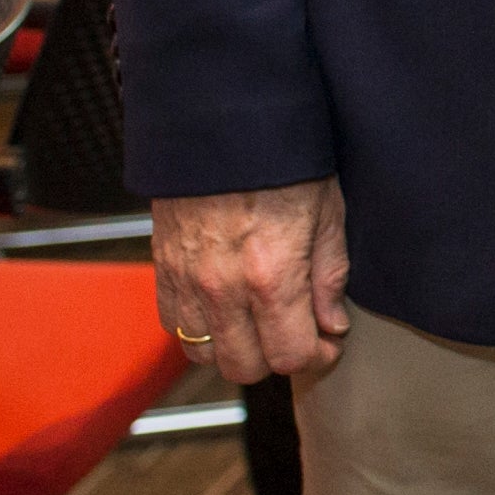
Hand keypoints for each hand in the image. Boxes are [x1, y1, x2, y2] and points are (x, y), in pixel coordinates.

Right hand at [152, 179, 351, 384]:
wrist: (224, 126)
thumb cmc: (284, 162)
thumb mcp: (328, 212)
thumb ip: (330, 277)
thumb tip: (332, 326)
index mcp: (272, 276)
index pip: (289, 356)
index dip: (314, 357)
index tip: (326, 343)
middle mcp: (223, 289)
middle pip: (243, 368)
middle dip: (275, 360)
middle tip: (295, 335)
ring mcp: (187, 282)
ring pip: (204, 354)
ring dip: (234, 348)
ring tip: (259, 323)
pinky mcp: (162, 270)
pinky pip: (173, 326)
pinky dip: (199, 328)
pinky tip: (225, 307)